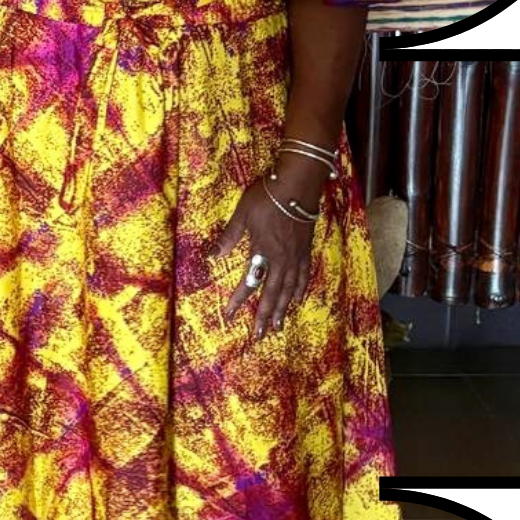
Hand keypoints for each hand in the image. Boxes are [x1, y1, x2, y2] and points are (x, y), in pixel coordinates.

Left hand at [211, 179, 313, 337]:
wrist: (298, 185)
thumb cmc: (267, 197)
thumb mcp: (243, 215)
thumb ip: (229, 237)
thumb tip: (213, 257)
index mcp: (262, 251)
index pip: (249, 281)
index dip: (239, 299)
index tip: (230, 315)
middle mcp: (280, 259)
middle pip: (272, 292)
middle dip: (265, 315)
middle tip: (260, 335)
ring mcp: (296, 256)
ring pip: (289, 289)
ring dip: (283, 308)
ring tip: (279, 326)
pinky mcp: (306, 250)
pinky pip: (304, 275)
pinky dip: (300, 290)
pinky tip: (297, 300)